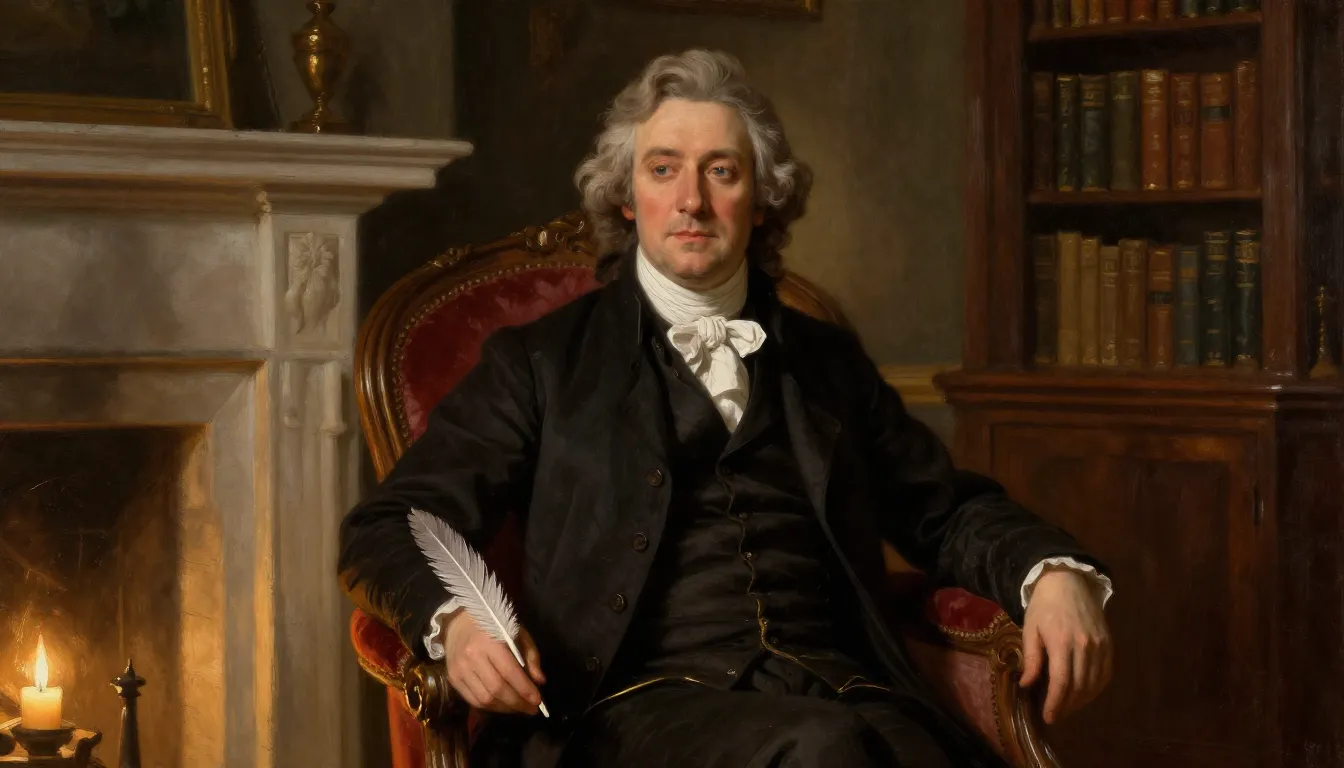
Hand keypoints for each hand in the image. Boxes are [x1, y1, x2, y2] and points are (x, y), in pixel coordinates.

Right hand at [441, 610, 545, 714]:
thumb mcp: (518, 633)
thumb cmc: (494, 626)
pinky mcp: (452, 678)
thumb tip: (539, 682)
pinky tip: (502, 705)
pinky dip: (489, 707)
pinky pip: (472, 700)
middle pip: (497, 689)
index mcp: (490, 642)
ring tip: (518, 708)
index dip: (525, 689)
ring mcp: (459, 669)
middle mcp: (472, 656)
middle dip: (517, 703)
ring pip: (484, 699)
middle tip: (531, 709)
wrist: (459, 622)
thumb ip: (531, 656)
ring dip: (504, 708)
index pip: (509, 672)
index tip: (537, 701)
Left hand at [1018, 569, 1111, 724]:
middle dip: (1067, 705)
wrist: (1067, 582)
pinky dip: (1096, 688)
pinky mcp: (1109, 644)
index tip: (1048, 716)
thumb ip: (1032, 659)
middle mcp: (1085, 646)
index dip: (1055, 703)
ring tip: (1067, 707)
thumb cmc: (1043, 606)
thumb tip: (1027, 685)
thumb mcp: (1030, 630)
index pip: (1061, 682)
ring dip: (1081, 700)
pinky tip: (1084, 694)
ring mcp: (1100, 645)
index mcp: (1062, 642)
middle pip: (1079, 686)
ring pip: (1094, 683)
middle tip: (1055, 715)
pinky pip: (1106, 674)